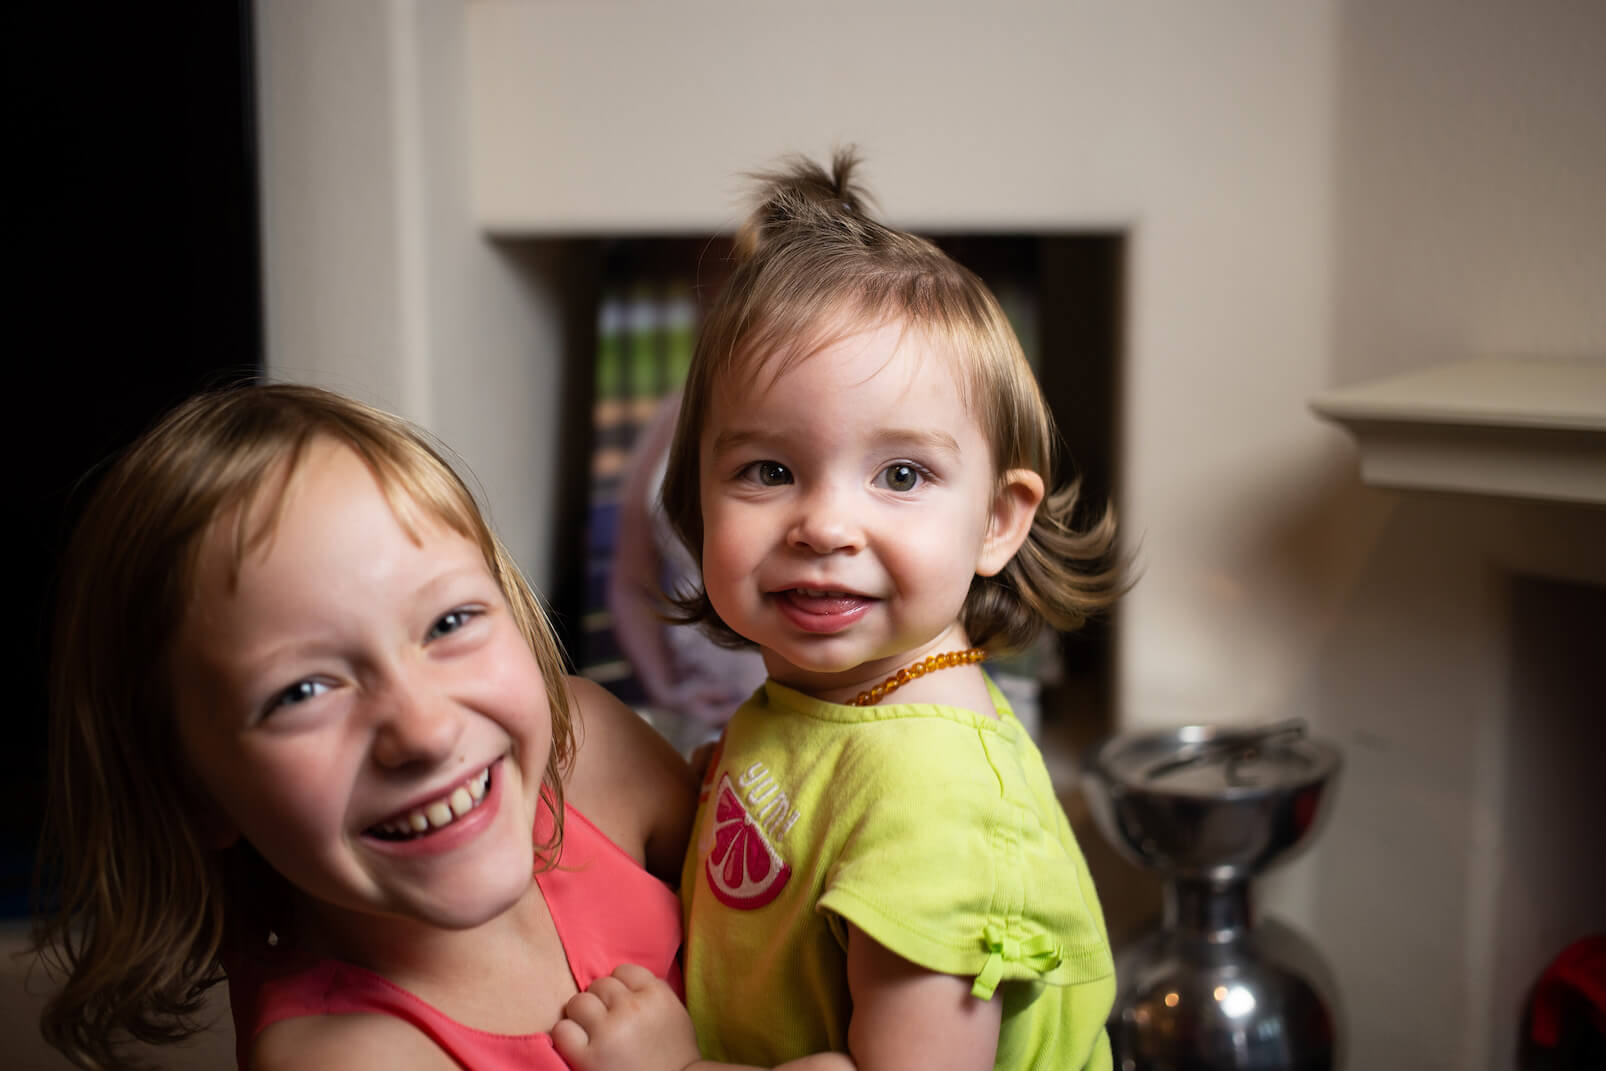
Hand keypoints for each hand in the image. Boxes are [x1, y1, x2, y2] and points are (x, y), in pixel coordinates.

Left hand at [551, 964, 701, 1070]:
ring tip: (592, 1032)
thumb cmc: (674, 1056)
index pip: (624, 970)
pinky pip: (563, 1030)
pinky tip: (579, 1046)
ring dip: (582, 1016)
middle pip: (600, 984)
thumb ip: (652, 992)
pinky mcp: (588, 1057)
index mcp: (656, 995)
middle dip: (601, 1002)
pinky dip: (567, 1036)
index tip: (623, 1005)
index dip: (621, 987)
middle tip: (608, 1022)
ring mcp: (608, 1032)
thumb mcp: (674, 1014)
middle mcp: (632, 1008)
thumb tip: (623, 980)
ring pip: (578, 1002)